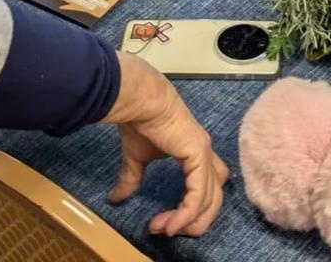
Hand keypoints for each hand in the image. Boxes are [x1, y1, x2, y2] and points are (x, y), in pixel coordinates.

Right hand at [104, 52, 228, 236]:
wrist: (140, 100)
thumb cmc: (141, 120)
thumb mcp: (136, 157)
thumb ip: (132, 177)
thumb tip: (116, 198)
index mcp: (195, 153)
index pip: (206, 188)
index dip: (191, 208)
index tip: (164, 223)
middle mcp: (205, 154)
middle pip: (214, 198)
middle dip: (195, 220)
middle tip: (168, 231)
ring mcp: (204, 154)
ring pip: (210, 199)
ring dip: (189, 220)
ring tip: (165, 229)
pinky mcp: (198, 155)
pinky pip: (199, 193)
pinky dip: (187, 211)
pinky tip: (172, 223)